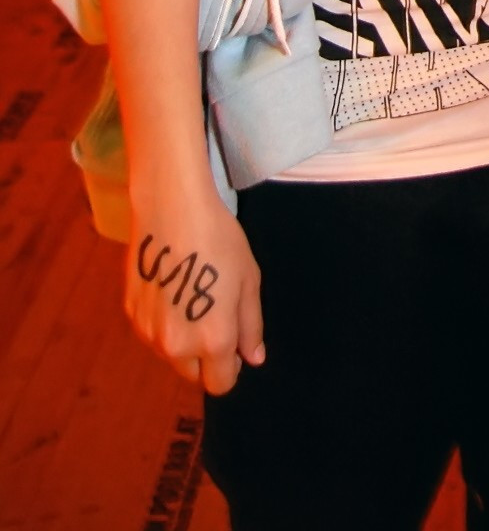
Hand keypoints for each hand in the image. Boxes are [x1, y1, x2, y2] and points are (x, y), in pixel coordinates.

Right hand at [125, 187, 263, 393]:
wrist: (172, 209)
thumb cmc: (219, 240)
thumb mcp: (248, 279)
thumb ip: (251, 325)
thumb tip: (253, 358)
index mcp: (213, 340)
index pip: (220, 384)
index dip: (231, 368)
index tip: (234, 345)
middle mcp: (176, 345)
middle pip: (192, 374)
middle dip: (205, 357)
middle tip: (214, 317)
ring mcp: (149, 332)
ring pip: (170, 355)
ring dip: (182, 341)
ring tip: (191, 297)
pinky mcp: (131, 314)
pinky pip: (152, 333)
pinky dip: (162, 323)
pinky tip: (170, 288)